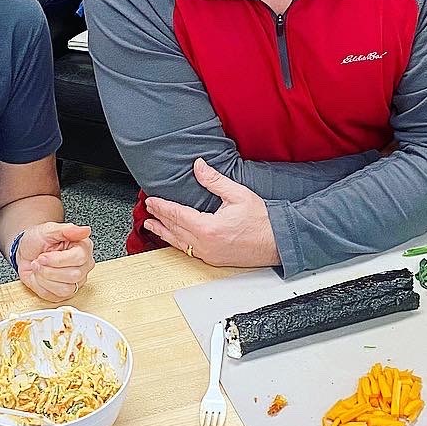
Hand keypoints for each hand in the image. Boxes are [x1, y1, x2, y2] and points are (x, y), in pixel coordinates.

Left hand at [15, 222, 94, 302]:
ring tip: (39, 268)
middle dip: (49, 269)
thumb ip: (67, 230)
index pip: (79, 258)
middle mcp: (84, 266)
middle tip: (39, 261)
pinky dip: (41, 287)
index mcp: (83, 248)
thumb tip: (85, 230)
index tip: (43, 256)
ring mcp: (76, 281)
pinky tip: (39, 277)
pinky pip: (55, 296)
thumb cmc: (37, 240)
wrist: (26, 252)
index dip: (57, 260)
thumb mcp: (48, 230)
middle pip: (73, 275)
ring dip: (45, 278)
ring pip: (65, 289)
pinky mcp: (65, 293)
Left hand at [144, 159, 279, 267]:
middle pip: (174, 230)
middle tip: (148, 210)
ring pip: (179, 243)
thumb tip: (199, 166)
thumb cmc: (262, 220)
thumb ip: (215, 181)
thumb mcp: (238, 194)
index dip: (162, 207)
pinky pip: (189, 251)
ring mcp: (209, 254)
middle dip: (159, 219)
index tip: (151, 201)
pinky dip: (178, 243)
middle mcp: (205, 244)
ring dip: (164, 233)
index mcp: (209, 228)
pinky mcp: (214, 259)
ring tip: (151, 227)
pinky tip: (173, 239)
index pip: (177, 215)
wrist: (278, 241)